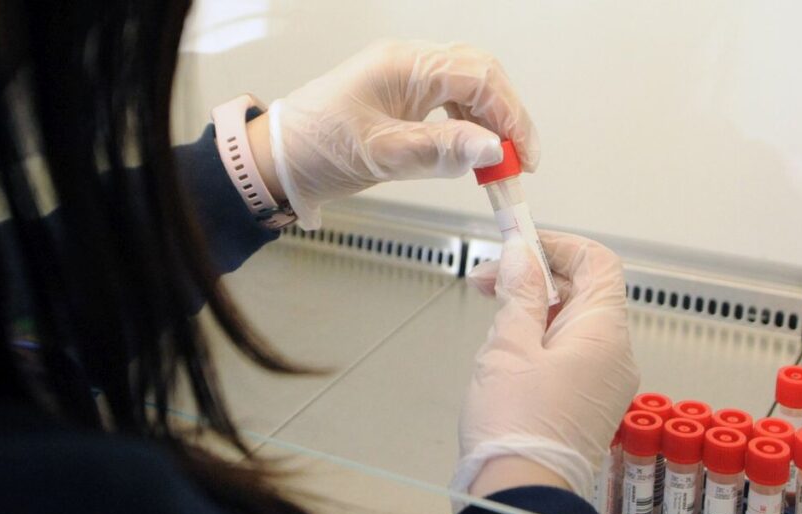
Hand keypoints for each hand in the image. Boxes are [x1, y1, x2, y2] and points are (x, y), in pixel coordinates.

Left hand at [267, 40, 539, 226]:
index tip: (523, 156)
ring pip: (468, 87)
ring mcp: (405, 77)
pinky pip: (449, 100)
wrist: (278, 159)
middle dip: (507, 117)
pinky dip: (469, 125)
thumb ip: (441, 150)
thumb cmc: (315, 149)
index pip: (480, 77)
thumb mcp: (382, 155)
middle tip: (517, 161)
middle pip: (481, 75)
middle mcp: (408, 63)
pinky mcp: (402, 96)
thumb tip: (491, 148)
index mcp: (403, 65)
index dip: (511, 116)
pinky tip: (472, 151)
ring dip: (490, 122)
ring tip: (497, 162)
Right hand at [452, 232, 639, 503]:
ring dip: (535, 311)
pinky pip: (573, 357)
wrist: (522, 497)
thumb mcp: (508, 345)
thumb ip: (519, 292)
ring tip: (492, 325)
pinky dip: (542, 342)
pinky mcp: (591, 405)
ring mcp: (607, 383)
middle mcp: (616, 354)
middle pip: (585, 293)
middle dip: (536, 278)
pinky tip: (507, 356)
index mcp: (604, 332)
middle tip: (487, 281)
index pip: (597, 263)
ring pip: (575, 325)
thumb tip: (523, 253)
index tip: (516, 244)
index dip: (558, 245)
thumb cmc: (514, 423)